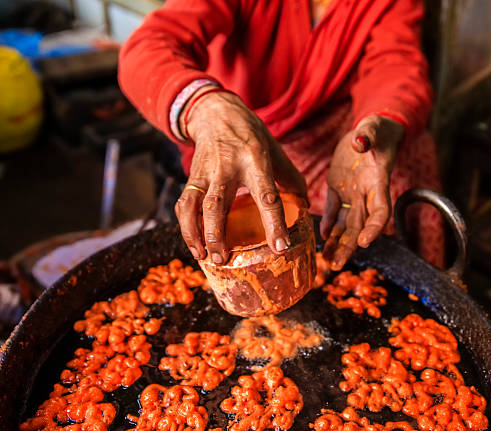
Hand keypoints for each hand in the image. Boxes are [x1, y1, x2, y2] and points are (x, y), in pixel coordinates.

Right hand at [175, 90, 305, 263]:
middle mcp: (227, 168)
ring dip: (196, 233)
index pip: (266, 197)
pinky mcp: (191, 178)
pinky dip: (186, 227)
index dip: (274, 224)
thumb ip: (292, 180)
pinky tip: (195, 247)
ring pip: (194, 206)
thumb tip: (306, 208)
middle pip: (218, 204)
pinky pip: (184, 205)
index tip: (280, 248)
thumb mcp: (276, 153)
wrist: (216, 112)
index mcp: (255, 162)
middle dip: (218, 234)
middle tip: (223, 258)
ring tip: (203, 256)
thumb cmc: (251, 138)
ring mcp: (205, 173)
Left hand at [320, 116, 403, 269]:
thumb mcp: (373, 130)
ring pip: (345, 225)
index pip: (380, 211)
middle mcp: (366, 195)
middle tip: (336, 265)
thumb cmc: (376, 130)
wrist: (369, 133)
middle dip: (348, 247)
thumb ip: (367, 136)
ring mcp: (352, 195)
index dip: (374, 228)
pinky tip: (320, 239)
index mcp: (378, 183)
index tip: (364, 242)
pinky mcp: (338, 190)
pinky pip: (333, 212)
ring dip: (336, 244)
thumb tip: (359, 142)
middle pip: (359, 226)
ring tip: (327, 262)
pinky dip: (328, 225)